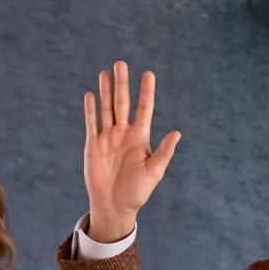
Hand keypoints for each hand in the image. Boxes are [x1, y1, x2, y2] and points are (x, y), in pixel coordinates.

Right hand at [83, 61, 181, 242]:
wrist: (114, 206)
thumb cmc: (137, 192)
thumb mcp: (154, 172)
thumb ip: (164, 152)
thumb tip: (177, 133)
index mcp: (140, 138)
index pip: (144, 110)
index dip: (146, 92)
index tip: (149, 74)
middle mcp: (124, 134)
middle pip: (123, 103)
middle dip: (122, 84)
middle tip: (121, 63)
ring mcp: (108, 138)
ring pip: (107, 109)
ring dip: (105, 91)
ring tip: (105, 72)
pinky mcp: (94, 145)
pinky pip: (92, 124)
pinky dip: (91, 110)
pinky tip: (91, 95)